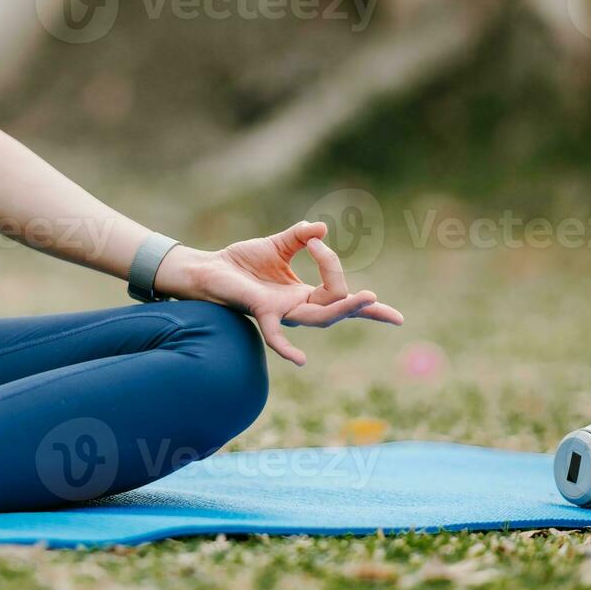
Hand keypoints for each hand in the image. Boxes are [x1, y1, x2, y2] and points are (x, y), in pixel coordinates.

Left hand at [155, 221, 402, 365]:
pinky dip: (288, 350)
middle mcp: (296, 308)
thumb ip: (300, 236)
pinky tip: (302, 362)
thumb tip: (322, 228)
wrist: (209, 269)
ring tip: (368, 299)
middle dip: (360, 306)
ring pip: (320, 318)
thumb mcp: (277, 244)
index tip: (318, 241)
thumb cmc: (242, 263)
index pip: (339, 294)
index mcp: (303, 294)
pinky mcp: (262, 312)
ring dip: (343, 308)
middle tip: (380, 303)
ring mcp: (282, 313)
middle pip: (336, 309)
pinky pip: (276, 335)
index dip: (350, 283)